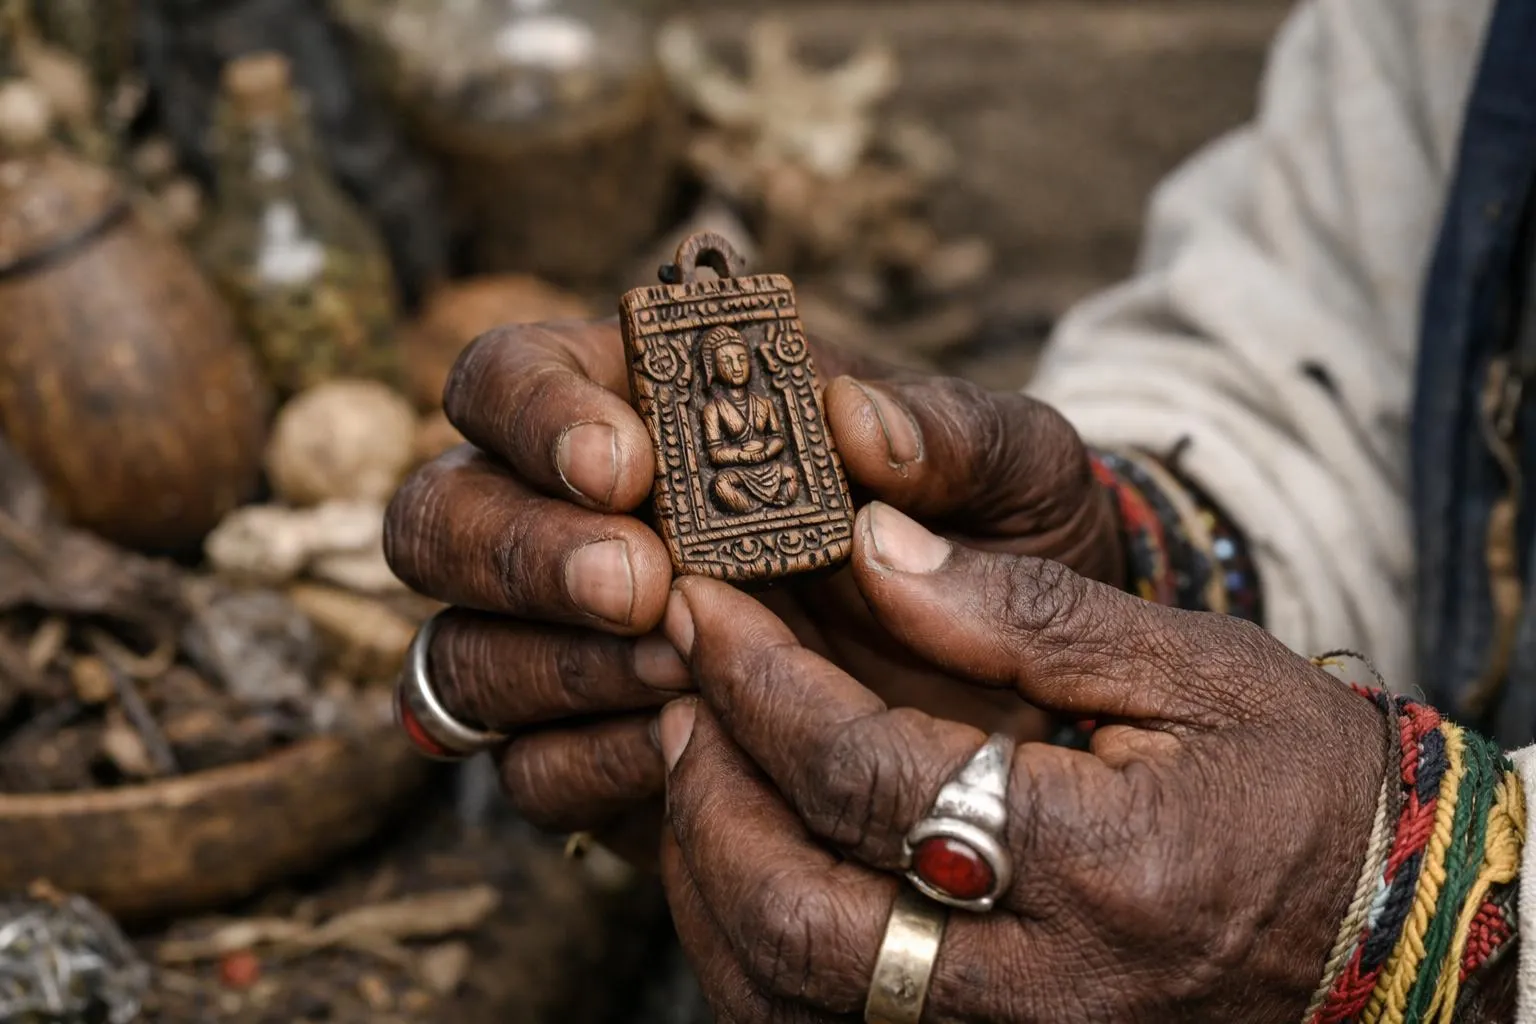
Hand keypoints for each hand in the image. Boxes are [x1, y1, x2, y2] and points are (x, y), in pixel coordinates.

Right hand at [383, 320, 1119, 853]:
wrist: (1012, 683)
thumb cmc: (991, 542)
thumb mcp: (1009, 474)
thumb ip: (949, 434)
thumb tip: (857, 422)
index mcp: (639, 407)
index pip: (510, 377)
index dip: (536, 413)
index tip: (624, 464)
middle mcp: (570, 522)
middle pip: (440, 516)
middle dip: (521, 550)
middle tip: (642, 583)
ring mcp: (566, 644)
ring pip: (460, 649)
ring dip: (552, 661)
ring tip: (680, 666)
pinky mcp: (592, 750)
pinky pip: (525, 766)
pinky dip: (585, 758)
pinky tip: (682, 745)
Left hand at [654, 502, 1387, 1022]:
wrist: (1389, 926)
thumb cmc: (1302, 780)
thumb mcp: (1192, 667)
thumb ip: (1024, 609)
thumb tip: (870, 543)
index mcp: (1108, 867)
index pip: (869, 776)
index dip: (760, 682)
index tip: (703, 604)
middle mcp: (1049, 992)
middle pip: (800, 915)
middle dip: (705, 786)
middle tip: (678, 682)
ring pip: (789, 999)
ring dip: (707, 874)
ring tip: (693, 756)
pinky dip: (749, 948)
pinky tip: (741, 856)